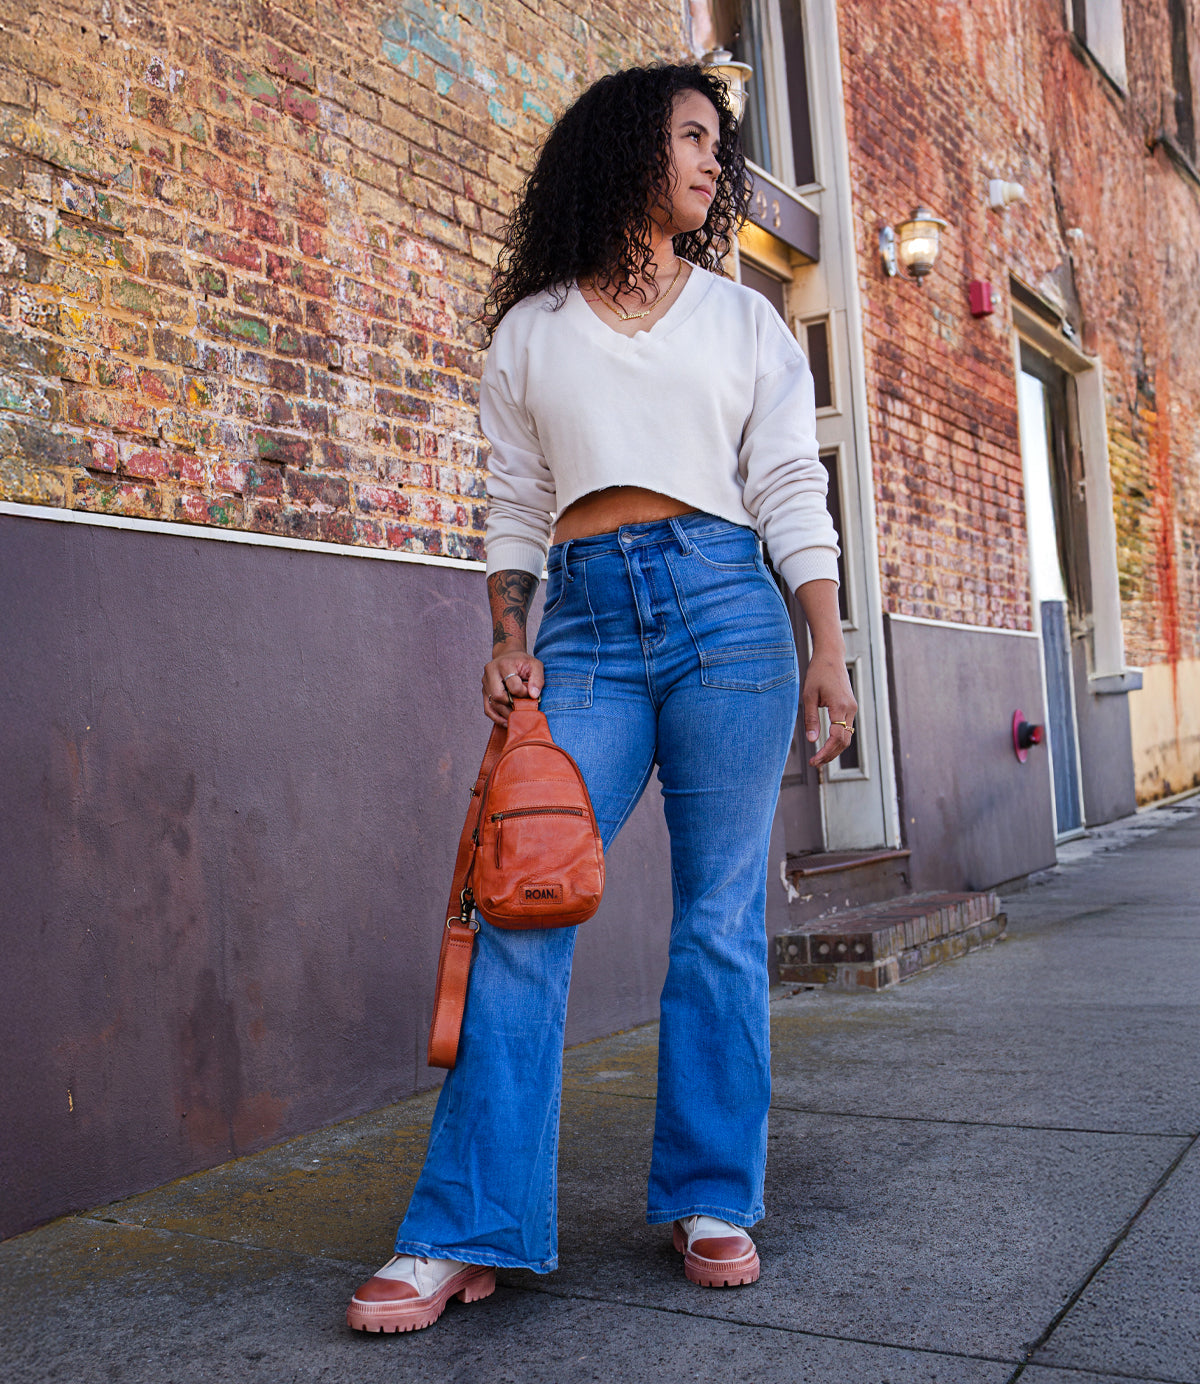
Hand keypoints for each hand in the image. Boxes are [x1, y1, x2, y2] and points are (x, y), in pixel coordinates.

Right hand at [482, 650, 544, 726]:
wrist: (508, 656)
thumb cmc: (522, 662)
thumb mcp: (535, 665)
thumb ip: (537, 679)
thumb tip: (533, 695)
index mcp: (504, 664)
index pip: (513, 685)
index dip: (523, 693)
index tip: (531, 694)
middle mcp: (490, 672)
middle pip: (498, 696)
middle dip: (512, 706)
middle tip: (523, 709)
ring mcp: (485, 683)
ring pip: (492, 704)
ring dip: (505, 714)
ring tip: (517, 719)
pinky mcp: (484, 692)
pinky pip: (488, 709)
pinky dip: (497, 717)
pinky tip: (506, 722)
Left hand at [803, 648, 856, 767]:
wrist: (831, 656)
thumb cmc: (818, 673)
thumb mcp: (809, 696)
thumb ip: (811, 719)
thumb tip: (812, 741)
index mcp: (840, 706)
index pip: (837, 738)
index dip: (826, 752)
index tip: (814, 761)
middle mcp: (850, 708)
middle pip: (844, 741)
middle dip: (830, 755)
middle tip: (815, 764)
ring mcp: (852, 708)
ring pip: (847, 736)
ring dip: (834, 749)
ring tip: (819, 758)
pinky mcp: (851, 706)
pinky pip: (847, 728)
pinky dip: (838, 739)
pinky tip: (826, 744)